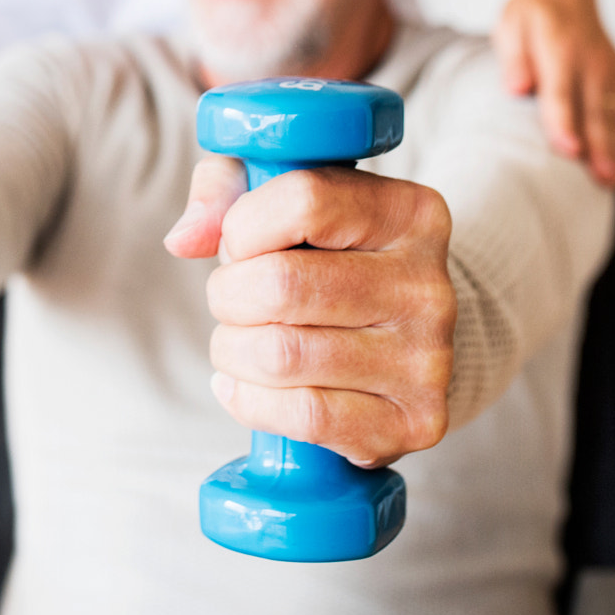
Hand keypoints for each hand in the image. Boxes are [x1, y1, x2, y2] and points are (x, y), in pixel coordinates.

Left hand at [163, 155, 454, 466]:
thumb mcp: (282, 198)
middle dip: (228, 296)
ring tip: (241, 343)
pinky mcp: (415, 423)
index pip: (304, 200)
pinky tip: (247, 387)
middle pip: (281, 285)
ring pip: (281, 355)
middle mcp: (429, 285)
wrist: (402, 343)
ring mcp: (428, 360)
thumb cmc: (329, 260)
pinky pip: (303, 416)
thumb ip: (225, 191)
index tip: (240, 244)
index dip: (243, 226)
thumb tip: (184, 239)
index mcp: (411, 213)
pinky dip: (251, 402)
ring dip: (232, 351)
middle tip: (233, 301)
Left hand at [493, 0, 614, 186]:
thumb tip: (516, 88)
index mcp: (559, 48)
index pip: (561, 91)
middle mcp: (591, 61)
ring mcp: (610, 69)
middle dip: (600, 146)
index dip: (565, 121)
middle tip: (601, 180)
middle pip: (595, 109)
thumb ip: (514, 57)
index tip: (569, 149)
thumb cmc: (533, 14)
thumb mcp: (511, 24)